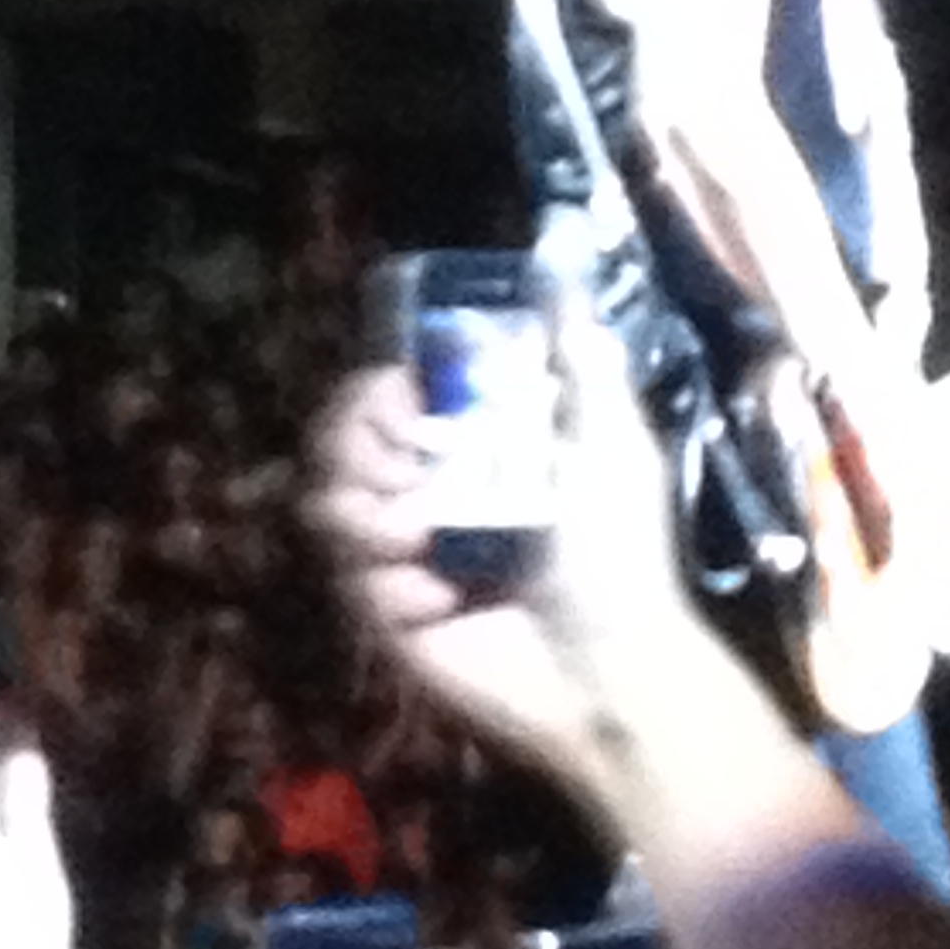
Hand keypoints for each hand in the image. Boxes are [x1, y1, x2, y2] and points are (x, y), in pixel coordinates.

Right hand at [308, 303, 695, 790]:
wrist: (616, 673)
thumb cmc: (621, 558)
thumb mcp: (614, 444)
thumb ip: (581, 359)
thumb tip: (560, 274)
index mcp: (470, 450)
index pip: (385, 395)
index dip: (380, 386)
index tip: (406, 390)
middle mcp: (425, 494)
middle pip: (339, 438)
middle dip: (360, 437)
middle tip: (409, 458)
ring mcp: (399, 556)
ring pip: (328, 498)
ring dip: (369, 505)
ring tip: (423, 533)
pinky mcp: (384, 615)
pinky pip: (348, 573)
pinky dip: (388, 573)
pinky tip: (437, 593)